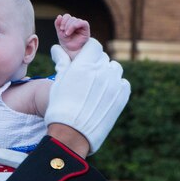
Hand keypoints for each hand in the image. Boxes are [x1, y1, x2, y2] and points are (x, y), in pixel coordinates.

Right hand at [44, 38, 130, 153]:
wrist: (72, 135)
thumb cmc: (60, 109)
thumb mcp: (59, 83)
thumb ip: (62, 62)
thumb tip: (56, 48)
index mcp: (84, 64)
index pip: (94, 45)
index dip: (88, 52)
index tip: (84, 60)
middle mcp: (101, 70)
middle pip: (103, 58)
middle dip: (95, 65)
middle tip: (86, 81)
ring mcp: (114, 83)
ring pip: (114, 69)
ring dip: (107, 74)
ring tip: (96, 89)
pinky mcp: (122, 96)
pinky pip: (123, 83)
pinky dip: (116, 87)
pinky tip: (105, 97)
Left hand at [55, 14, 89, 56]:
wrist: (72, 51)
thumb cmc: (67, 43)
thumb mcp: (60, 33)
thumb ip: (58, 25)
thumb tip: (59, 16)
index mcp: (70, 23)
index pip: (67, 16)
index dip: (63, 20)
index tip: (61, 29)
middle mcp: (76, 23)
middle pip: (70, 17)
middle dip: (65, 25)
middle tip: (64, 33)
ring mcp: (81, 25)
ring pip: (75, 20)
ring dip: (69, 26)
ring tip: (67, 35)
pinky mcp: (86, 29)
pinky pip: (83, 23)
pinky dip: (76, 25)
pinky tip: (72, 30)